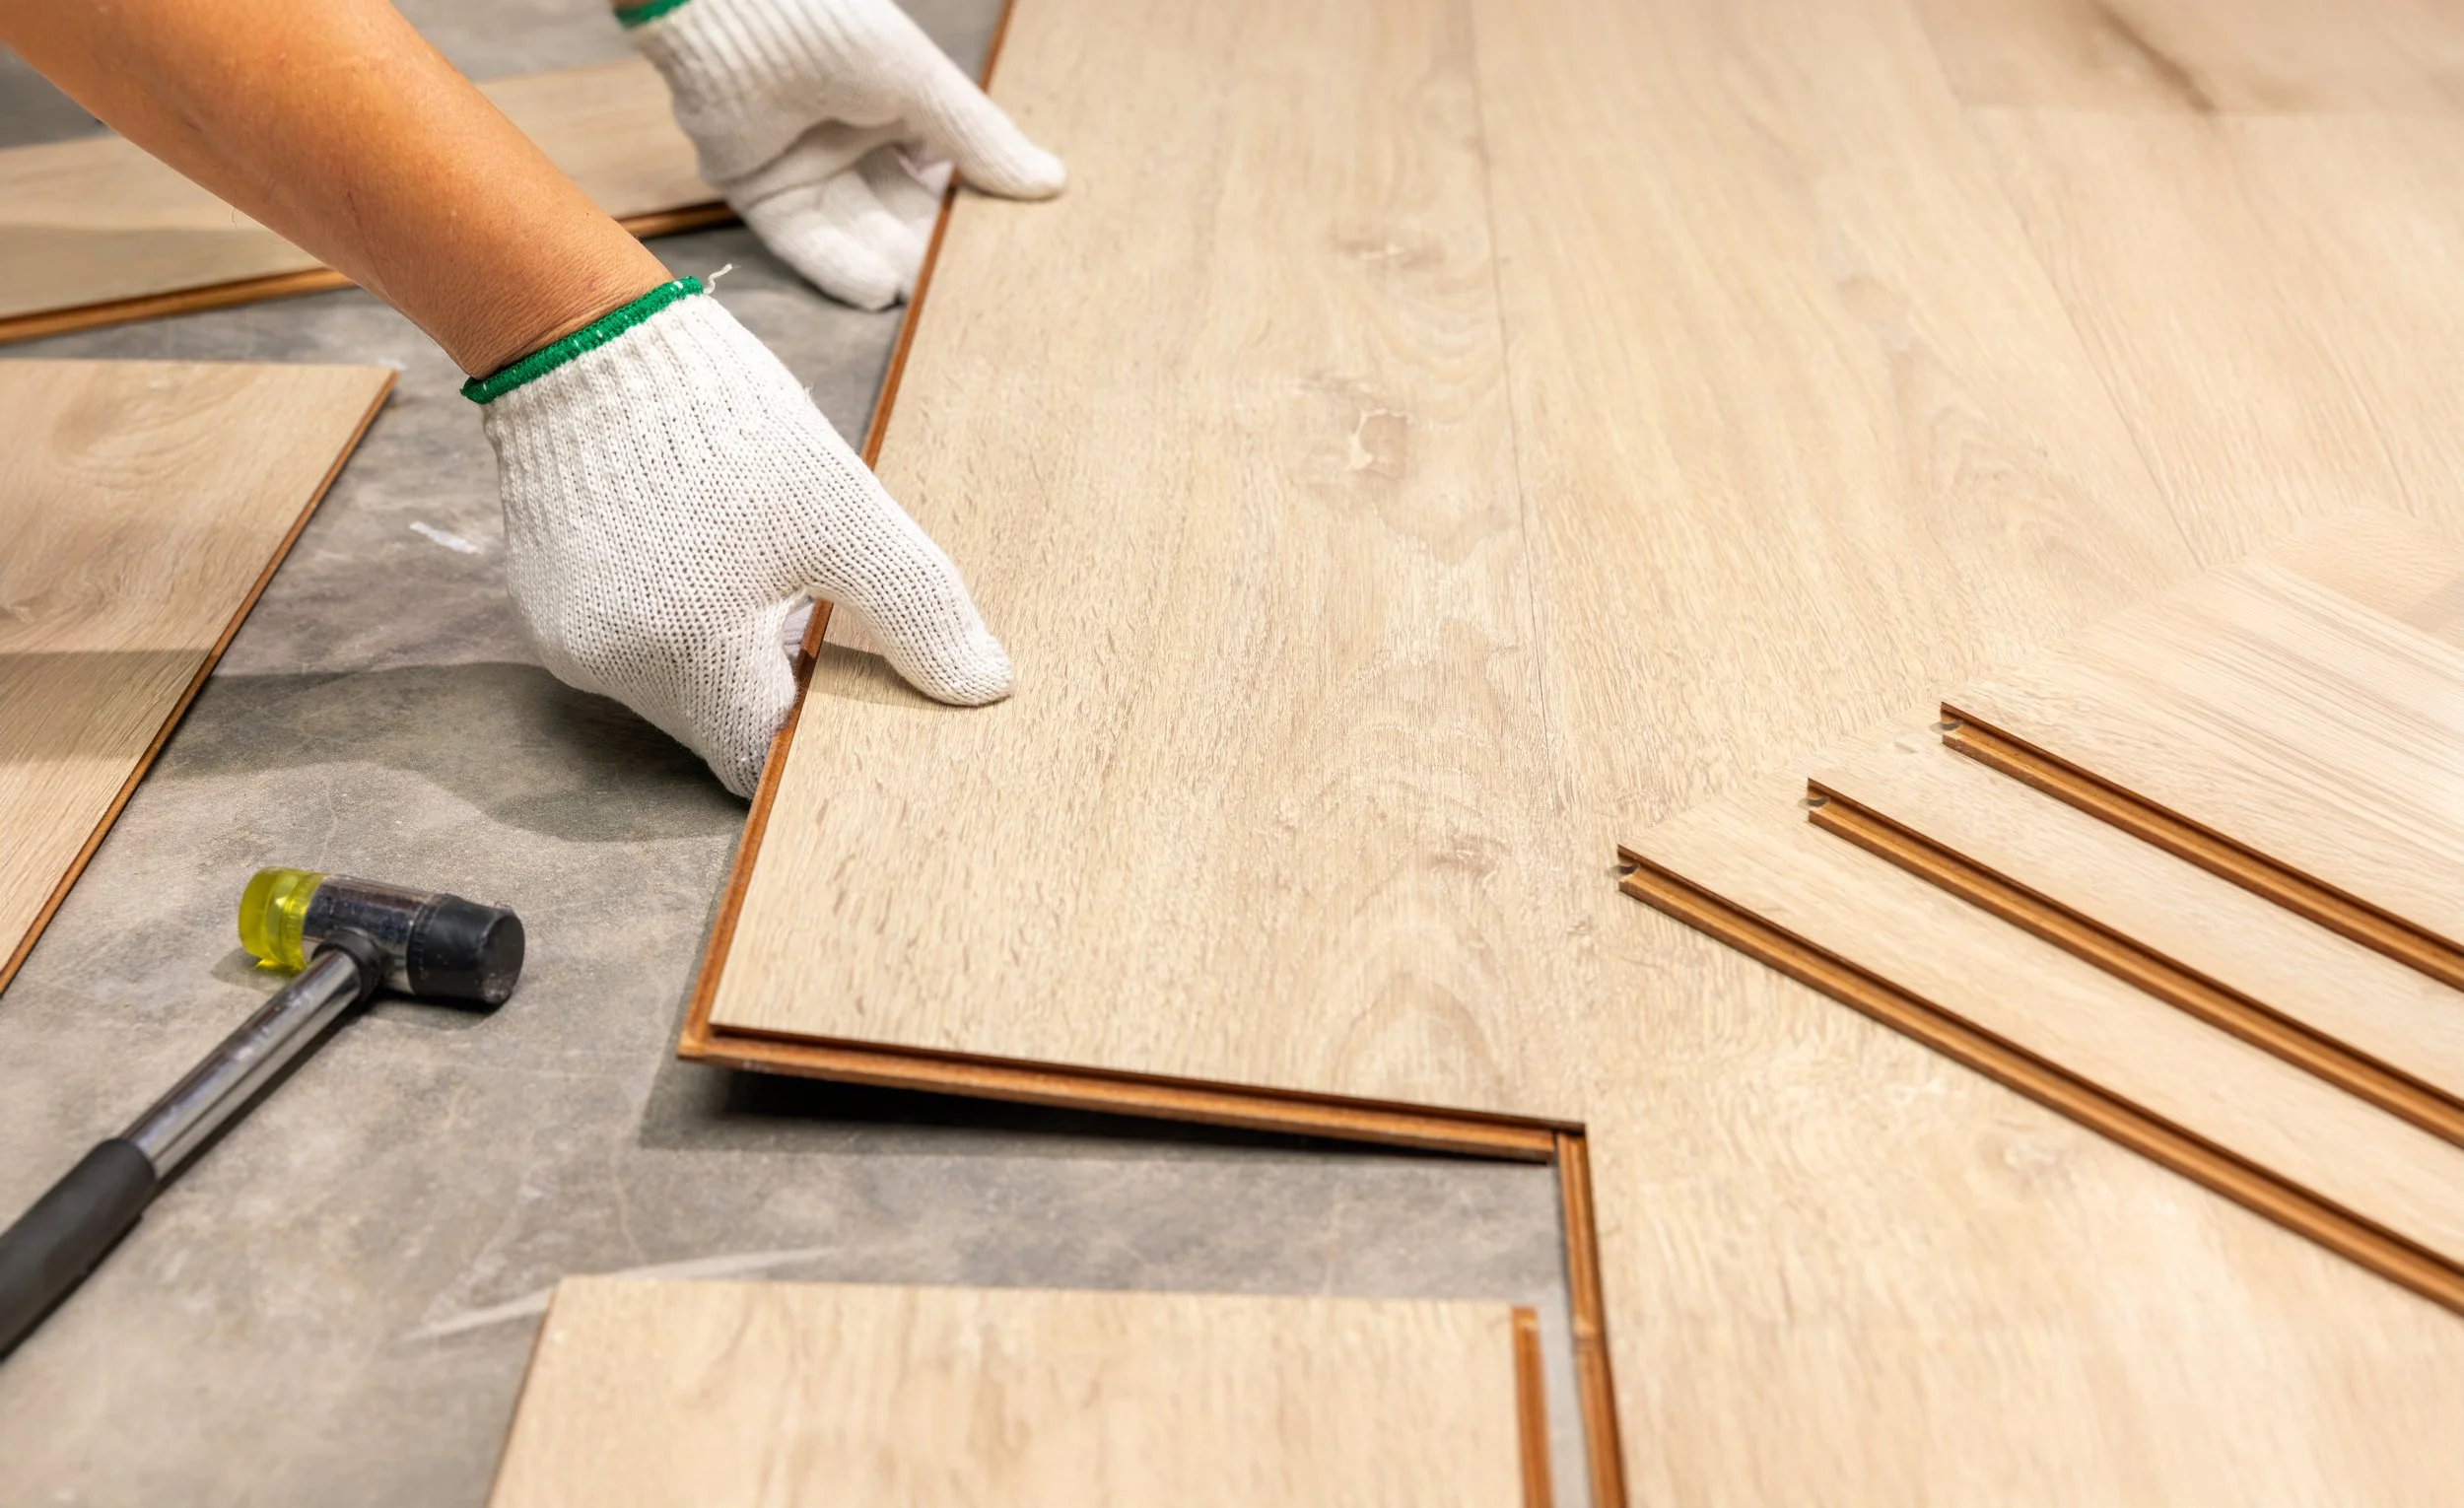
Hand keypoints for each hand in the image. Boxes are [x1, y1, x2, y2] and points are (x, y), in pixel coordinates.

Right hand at [473, 280, 1010, 794]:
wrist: (589, 340)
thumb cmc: (726, 424)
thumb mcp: (844, 513)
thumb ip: (917, 607)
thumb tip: (983, 685)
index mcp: (687, 660)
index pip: (760, 758)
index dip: (814, 732)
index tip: (848, 683)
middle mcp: (613, 670)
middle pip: (717, 725)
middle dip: (773, 686)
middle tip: (814, 614)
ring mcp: (568, 642)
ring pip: (674, 687)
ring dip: (725, 653)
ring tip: (759, 574)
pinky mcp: (543, 606)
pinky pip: (628, 645)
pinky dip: (675, 622)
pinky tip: (702, 557)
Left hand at [625, 0, 1063, 309]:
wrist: (729, 12)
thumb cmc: (829, 24)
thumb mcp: (920, 81)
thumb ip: (980, 138)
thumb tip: (1052, 183)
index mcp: (898, 103)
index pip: (946, 170)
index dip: (974, 207)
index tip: (1012, 247)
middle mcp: (854, 140)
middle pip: (904, 209)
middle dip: (933, 247)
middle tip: (975, 293)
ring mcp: (807, 170)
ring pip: (860, 232)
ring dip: (892, 264)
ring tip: (929, 298)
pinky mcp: (762, 195)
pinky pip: (806, 243)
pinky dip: (840, 267)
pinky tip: (877, 290)